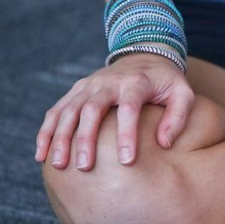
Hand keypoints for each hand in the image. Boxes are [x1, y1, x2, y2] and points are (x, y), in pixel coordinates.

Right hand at [35, 52, 192, 170]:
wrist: (144, 56)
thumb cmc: (166, 82)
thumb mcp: (183, 93)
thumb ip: (178, 117)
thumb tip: (164, 144)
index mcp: (135, 82)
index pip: (129, 108)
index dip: (127, 134)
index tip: (127, 161)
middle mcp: (107, 83)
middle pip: (91, 109)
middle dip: (86, 138)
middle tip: (85, 167)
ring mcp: (88, 86)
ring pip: (68, 110)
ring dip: (61, 137)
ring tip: (58, 164)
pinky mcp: (76, 91)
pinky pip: (56, 111)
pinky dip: (47, 132)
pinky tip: (41, 155)